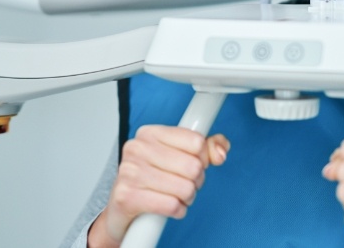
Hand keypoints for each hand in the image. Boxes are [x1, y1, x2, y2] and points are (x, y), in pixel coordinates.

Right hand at [88, 126, 229, 247]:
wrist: (123, 208)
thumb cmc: (153, 178)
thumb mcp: (181, 155)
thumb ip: (208, 148)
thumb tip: (220, 152)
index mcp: (150, 132)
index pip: (197, 141)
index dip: (204, 157)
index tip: (196, 162)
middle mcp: (137, 148)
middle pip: (193, 166)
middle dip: (197, 180)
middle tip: (186, 182)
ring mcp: (130, 172)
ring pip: (185, 187)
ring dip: (188, 196)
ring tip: (178, 195)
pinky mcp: (127, 196)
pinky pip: (172, 205)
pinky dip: (178, 210)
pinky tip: (171, 206)